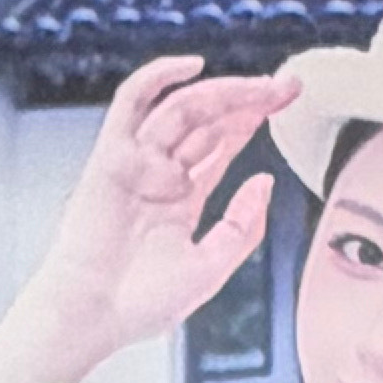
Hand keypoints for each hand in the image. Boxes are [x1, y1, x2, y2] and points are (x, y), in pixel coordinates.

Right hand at [0, 55, 295, 382]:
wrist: (94, 315)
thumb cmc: (142, 303)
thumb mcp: (212, 265)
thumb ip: (242, 225)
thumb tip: (266, 181)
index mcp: (181, 198)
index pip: (221, 145)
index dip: (253, 120)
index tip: (287, 102)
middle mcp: (159, 174)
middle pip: (209, 121)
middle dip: (249, 100)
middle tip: (287, 87)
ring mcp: (136, 162)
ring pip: (183, 109)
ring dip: (224, 92)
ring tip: (263, 86)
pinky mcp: (111, 156)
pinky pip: (131, 104)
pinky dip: (157, 78)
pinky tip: (192, 67)